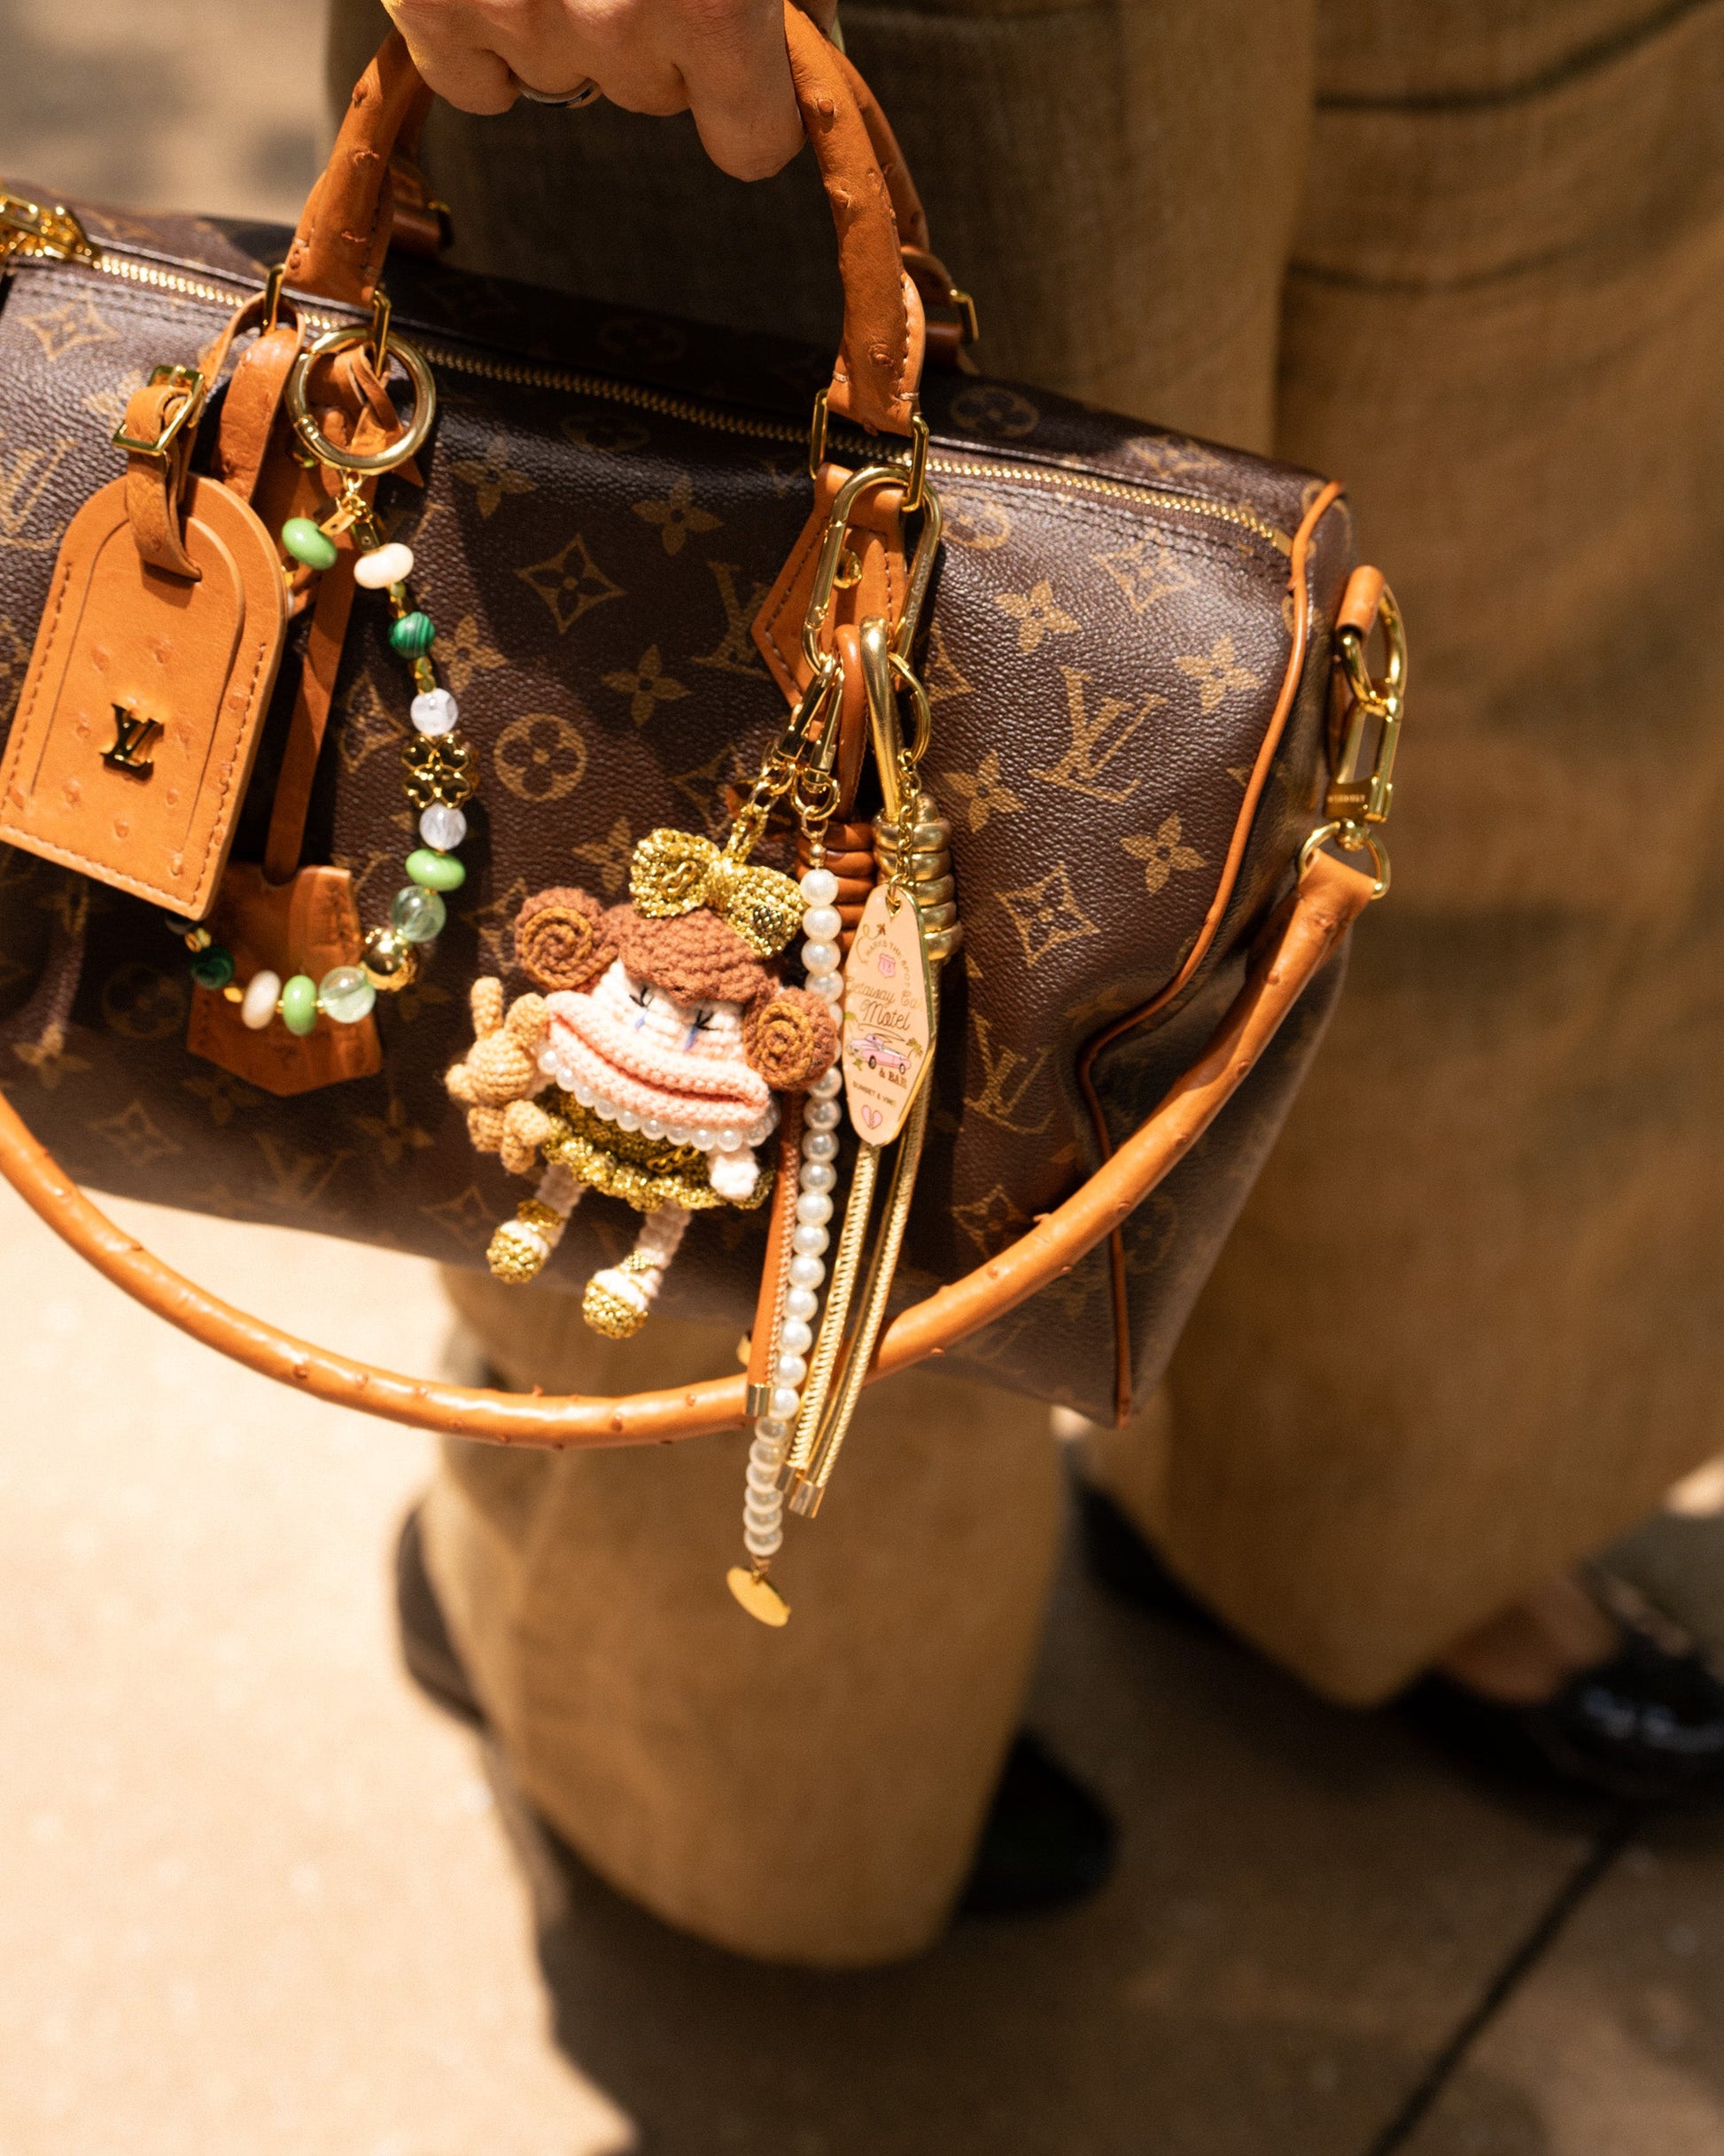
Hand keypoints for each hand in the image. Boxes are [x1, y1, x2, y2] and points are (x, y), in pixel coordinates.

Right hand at [383, 0, 836, 181]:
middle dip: (651, 29)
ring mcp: (517, 15)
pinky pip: (473, 79)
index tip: (745, 84)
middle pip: (651, 93)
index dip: (750, 109)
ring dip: (563, 19)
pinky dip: (476, 33)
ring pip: (562, 77)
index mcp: (712, 1)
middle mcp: (617, 21)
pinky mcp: (432, 1)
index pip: (751, 144)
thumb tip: (819, 57)